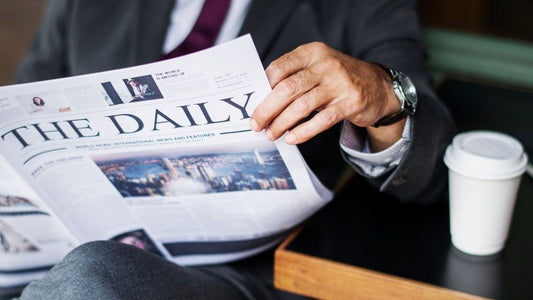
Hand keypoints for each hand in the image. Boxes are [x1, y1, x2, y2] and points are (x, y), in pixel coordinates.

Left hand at [250, 42, 404, 150]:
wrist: (379, 86)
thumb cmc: (338, 79)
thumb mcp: (317, 68)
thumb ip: (294, 77)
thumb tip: (262, 100)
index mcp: (312, 52)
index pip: (279, 67)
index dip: (262, 87)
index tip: (251, 105)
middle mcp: (325, 65)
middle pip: (287, 89)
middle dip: (267, 109)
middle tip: (256, 124)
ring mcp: (339, 84)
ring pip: (302, 106)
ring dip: (282, 123)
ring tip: (271, 134)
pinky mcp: (350, 103)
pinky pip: (322, 120)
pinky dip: (304, 131)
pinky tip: (292, 138)